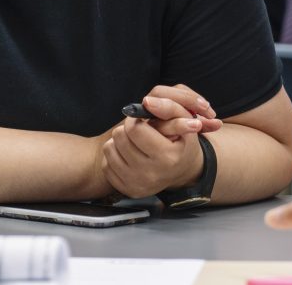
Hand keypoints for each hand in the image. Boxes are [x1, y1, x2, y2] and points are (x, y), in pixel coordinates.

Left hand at [101, 84, 221, 197]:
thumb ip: (168, 107)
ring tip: (135, 145)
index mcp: (167, 157)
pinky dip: (115, 157)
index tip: (142, 122)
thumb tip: (147, 101)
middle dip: (127, 130)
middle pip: (119, 137)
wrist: (182, 170)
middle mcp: (151, 174)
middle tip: (139, 134)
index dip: (135, 120)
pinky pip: (106, 165)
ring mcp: (138, 185)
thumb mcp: (184, 121)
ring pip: (109, 149)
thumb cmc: (180, 142)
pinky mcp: (127, 190)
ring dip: (119, 142)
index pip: (134, 129)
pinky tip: (130, 157)